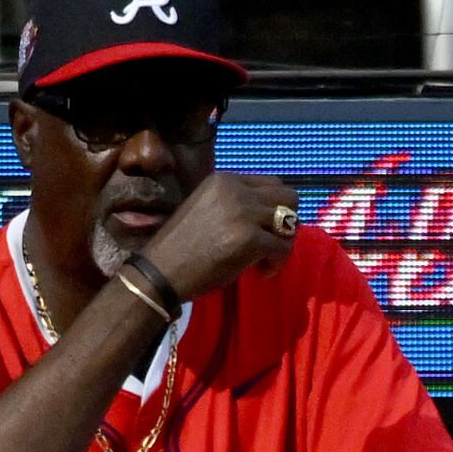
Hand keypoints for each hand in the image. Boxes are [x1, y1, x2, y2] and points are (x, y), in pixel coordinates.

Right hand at [144, 172, 301, 304]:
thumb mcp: (207, 208)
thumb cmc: (181, 245)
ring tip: (265, 259)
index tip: (262, 229)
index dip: (274, 208)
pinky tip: (262, 272)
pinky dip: (278, 262)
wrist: (161, 270)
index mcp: (224, 179)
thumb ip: (235, 203)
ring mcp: (244, 213)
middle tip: (271, 242)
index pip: (271, 183)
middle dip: (287, 221)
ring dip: (284, 242)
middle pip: (289, 197)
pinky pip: (283, 248)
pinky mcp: (251, 239)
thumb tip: (270, 214)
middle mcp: (236, 190)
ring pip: (291, 222)